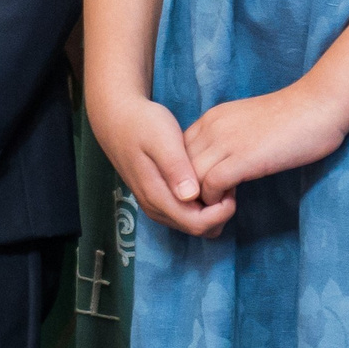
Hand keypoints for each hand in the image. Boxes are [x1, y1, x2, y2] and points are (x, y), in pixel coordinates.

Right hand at [89, 92, 228, 237]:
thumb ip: (175, 168)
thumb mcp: (162, 139)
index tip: (231, 186)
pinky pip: (186, 213)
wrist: (117, 118)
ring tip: (220, 178)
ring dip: (212, 209)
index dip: (221, 212)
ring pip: (192, 223)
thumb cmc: (142, 124)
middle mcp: (156, 208)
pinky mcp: (158, 198)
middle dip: (220, 212)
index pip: (197, 224)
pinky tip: (208, 180)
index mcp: (157, 196)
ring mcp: (156, 206)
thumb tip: (190, 196)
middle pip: (197, 229)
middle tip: (229, 181)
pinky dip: (202, 204)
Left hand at [184, 84, 348, 208]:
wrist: (321, 104)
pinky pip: (209, 187)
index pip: (178, 154)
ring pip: (188, 181)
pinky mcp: (241, 157)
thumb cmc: (296, 116)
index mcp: (212, 119)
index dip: (186, 178)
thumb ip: (232, 140)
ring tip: (216, 215)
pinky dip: (216, 202)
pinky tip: (232, 204)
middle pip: (177, 169)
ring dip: (199, 204)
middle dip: (187, 196)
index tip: (203, 195)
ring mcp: (225, 141)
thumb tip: (227, 166)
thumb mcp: (250, 124)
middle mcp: (211, 127)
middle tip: (204, 214)